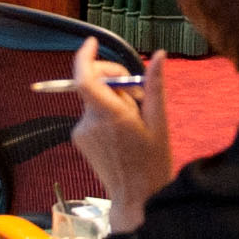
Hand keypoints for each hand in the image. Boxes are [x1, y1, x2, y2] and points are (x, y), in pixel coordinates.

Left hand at [70, 40, 172, 216]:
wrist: (136, 197)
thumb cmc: (152, 162)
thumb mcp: (159, 123)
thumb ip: (155, 86)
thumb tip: (159, 55)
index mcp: (111, 116)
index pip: (85, 78)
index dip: (85, 56)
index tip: (93, 42)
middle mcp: (90, 122)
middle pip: (94, 84)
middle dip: (114, 79)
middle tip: (139, 93)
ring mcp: (81, 131)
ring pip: (94, 99)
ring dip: (113, 99)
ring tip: (135, 119)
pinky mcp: (79, 138)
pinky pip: (92, 114)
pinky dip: (106, 112)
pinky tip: (123, 130)